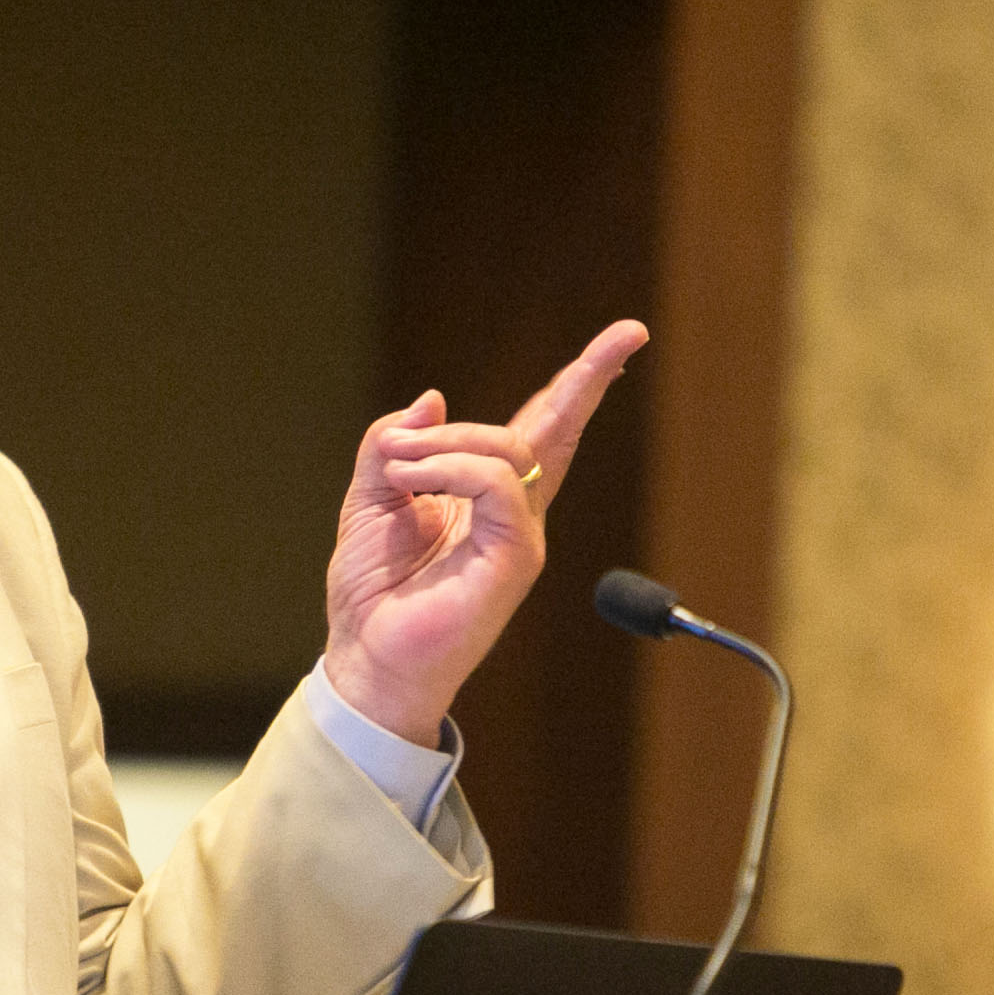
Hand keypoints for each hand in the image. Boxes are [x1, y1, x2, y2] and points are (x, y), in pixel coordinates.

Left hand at [322, 320, 650, 746]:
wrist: (365, 660)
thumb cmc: (371, 592)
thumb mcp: (371, 497)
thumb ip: (394, 446)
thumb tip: (432, 398)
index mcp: (484, 498)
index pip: (539, 430)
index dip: (577, 385)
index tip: (625, 340)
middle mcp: (513, 514)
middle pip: (559, 429)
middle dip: (591, 376)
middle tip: (629, 334)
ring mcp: (520, 536)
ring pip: (510, 448)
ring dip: (444, 441)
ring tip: (398, 469)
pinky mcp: (516, 558)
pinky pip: (497, 483)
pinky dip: (450, 468)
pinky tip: (413, 482)